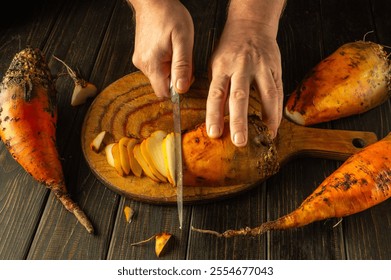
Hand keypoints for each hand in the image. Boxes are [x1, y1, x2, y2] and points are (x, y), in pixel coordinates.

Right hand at [129, 0, 193, 97]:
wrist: (153, 0)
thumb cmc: (169, 16)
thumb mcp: (183, 41)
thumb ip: (182, 66)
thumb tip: (181, 89)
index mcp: (152, 64)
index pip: (164, 93)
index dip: (177, 89)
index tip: (186, 74)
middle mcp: (143, 65)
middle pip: (163, 85)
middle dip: (176, 77)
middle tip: (183, 58)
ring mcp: (140, 61)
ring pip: (160, 77)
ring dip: (171, 69)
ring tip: (176, 49)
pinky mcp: (141, 56)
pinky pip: (156, 68)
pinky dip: (165, 63)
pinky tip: (169, 48)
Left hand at [206, 1, 284, 146]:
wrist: (251, 25)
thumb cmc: (230, 49)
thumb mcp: (217, 65)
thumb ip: (219, 89)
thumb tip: (220, 117)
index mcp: (222, 66)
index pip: (216, 94)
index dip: (214, 115)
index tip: (214, 133)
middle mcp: (241, 66)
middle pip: (240, 96)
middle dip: (239, 121)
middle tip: (239, 141)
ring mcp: (261, 67)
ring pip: (266, 94)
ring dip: (267, 118)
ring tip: (266, 136)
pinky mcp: (275, 68)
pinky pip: (278, 92)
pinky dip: (278, 110)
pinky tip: (275, 124)